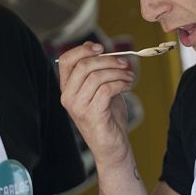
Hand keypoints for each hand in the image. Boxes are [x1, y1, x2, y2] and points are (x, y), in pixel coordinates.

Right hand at [56, 42, 134, 164]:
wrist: (112, 147)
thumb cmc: (107, 117)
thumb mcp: (100, 89)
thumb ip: (96, 70)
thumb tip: (96, 48)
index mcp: (67, 89)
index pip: (66, 60)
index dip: (83, 49)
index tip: (102, 48)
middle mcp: (68, 97)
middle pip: (83, 65)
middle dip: (108, 60)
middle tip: (124, 63)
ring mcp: (78, 107)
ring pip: (96, 76)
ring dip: (118, 72)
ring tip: (129, 77)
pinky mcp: (92, 115)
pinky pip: (106, 89)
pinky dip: (120, 83)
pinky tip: (128, 86)